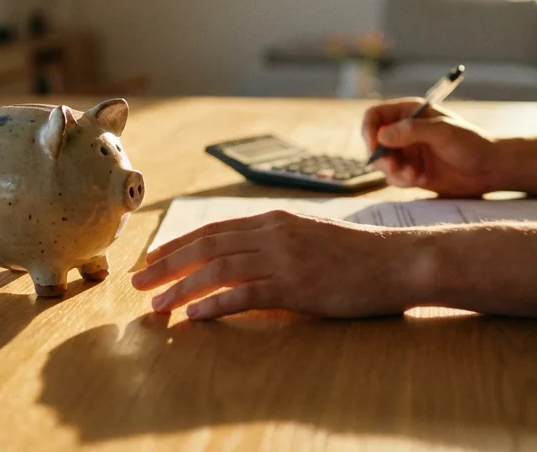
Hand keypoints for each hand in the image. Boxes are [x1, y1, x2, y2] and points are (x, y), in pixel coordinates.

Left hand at [131, 210, 428, 318]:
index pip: (214, 228)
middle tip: (136, 282)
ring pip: (217, 269)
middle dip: (166, 264)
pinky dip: (214, 304)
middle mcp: (273, 232)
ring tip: (156, 306)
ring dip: (181, 288)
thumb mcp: (311, 238)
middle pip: (206, 245)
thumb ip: (278, 243)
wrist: (399, 260)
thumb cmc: (360, 255)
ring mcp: (284, 257)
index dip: (178, 244)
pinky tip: (194, 317)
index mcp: (275, 219)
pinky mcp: (296, 284)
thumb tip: (245, 258)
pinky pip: (244, 294)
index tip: (151, 258)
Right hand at [361, 99, 496, 194]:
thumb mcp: (443, 132)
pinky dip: (401, 180)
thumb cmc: (471, 143)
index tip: (374, 147)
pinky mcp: (412, 171)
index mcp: (409, 112)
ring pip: (382, 162)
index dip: (369, 130)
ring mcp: (407, 152)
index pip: (375, 116)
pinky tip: (419, 180)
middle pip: (373, 141)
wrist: (489, 169)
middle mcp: (404, 131)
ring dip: (393, 171)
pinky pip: (393, 177)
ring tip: (414, 176)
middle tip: (394, 167)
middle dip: (381, 157)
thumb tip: (381, 135)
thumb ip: (412, 131)